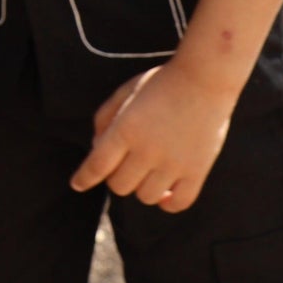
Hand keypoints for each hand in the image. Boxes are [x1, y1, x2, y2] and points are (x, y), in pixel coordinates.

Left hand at [69, 60, 234, 211]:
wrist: (205, 78)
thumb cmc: (161, 83)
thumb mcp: (125, 91)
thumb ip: (104, 117)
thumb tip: (95, 147)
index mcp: (126, 129)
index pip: (97, 165)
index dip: (83, 178)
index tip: (77, 184)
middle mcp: (147, 150)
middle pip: (119, 185)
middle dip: (116, 176)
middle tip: (125, 162)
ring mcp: (173, 163)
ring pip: (145, 197)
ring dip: (141, 187)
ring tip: (147, 171)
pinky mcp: (197, 171)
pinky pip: (178, 203)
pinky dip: (168, 202)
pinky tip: (165, 191)